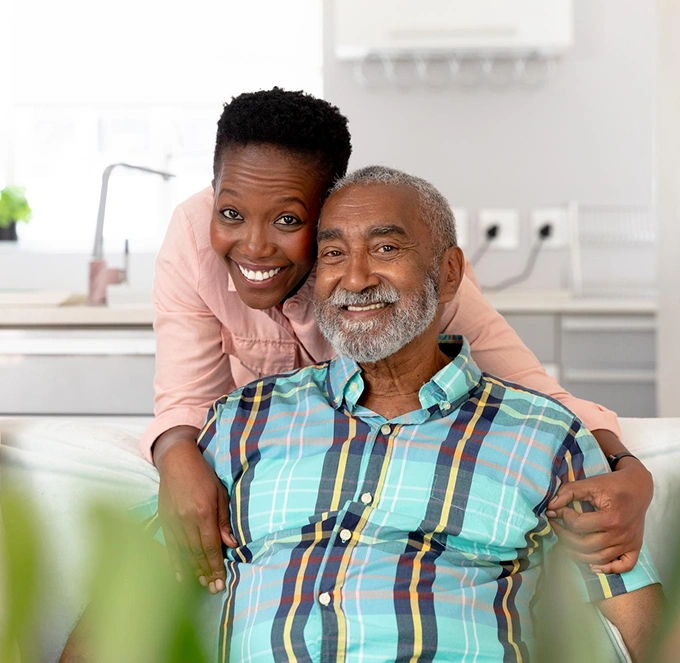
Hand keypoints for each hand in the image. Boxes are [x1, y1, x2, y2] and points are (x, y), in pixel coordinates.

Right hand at [154, 428, 237, 592]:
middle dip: (206, 573)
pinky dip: (175, 562)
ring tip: (202, 585)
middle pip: (197, 553)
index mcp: (203, 513)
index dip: (216, 566)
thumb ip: (224, 520)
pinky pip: (170, 546)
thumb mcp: (220, 493)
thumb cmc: (203, 475)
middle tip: (214, 589)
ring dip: (193, 571)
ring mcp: (173, 522)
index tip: (222, 581)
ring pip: (184, 552)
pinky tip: (180, 576)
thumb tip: (231, 544)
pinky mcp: (164, 521)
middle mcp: (187, 521)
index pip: (210, 546)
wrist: (177, 461)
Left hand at [547, 457, 652, 574]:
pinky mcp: (635, 548)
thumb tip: (551, 506)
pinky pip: (623, 567)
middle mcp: (621, 534)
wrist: (638, 487)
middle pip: (585, 545)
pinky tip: (592, 564)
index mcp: (610, 517)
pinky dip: (607, 569)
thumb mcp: (590, 483)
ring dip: (577, 554)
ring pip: (598, 558)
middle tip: (555, 526)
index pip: (578, 525)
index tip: (558, 510)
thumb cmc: (612, 485)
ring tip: (565, 542)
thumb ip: (569, 492)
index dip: (563, 516)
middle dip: (564, 537)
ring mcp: (629, 543)